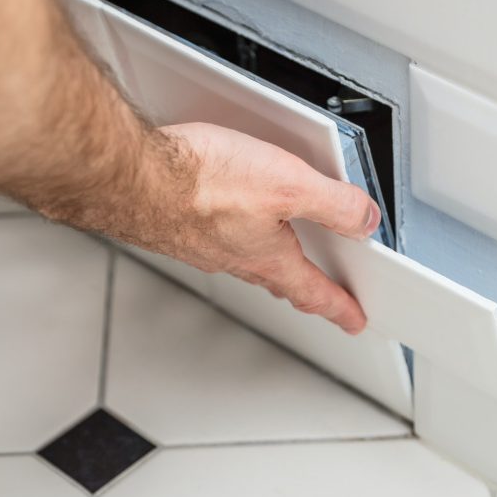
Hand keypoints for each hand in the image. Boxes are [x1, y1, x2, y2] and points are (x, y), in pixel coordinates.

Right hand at [151, 122, 380, 334]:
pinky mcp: (177, 227)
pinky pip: (216, 240)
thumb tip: (365, 219)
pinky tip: (226, 213)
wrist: (131, 176)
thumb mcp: (288, 184)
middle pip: (279, 280)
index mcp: (268, 257)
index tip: (355, 320)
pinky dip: (232, 235)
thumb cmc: (199, 182)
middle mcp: (234, 258)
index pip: (313, 291)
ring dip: (267, 260)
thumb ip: (333, 203)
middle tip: (319, 295)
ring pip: (246, 260)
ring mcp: (201, 246)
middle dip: (303, 287)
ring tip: (280, 251)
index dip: (340, 307)